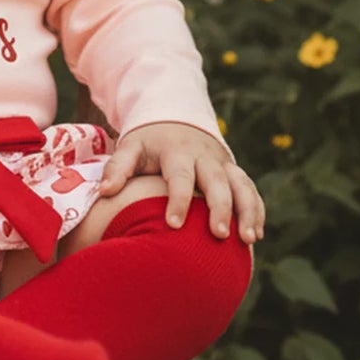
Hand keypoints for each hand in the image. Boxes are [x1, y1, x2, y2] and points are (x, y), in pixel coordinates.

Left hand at [98, 121, 263, 243]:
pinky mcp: (233, 172)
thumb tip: (104, 191)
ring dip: (247, 211)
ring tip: (248, 239)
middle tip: (218, 235)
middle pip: (216, 181)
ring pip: (241, 185)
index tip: (173, 224)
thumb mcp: (131, 148)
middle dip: (220, 207)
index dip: (178, 199)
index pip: (180, 176)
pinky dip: (256, 210)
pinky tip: (255, 235)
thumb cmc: (148, 144)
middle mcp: (205, 157)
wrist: (175, 120)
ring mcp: (223, 164)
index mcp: (177, 152)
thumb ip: (118, 168)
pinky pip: (250, 190)